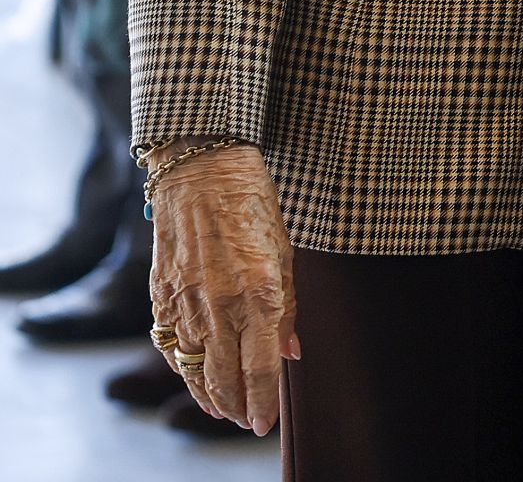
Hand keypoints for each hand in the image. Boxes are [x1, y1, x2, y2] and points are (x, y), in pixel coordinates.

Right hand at [148, 144, 299, 435]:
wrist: (200, 166)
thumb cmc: (251, 200)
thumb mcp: (285, 248)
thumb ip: (287, 305)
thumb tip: (292, 352)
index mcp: (259, 292)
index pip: (262, 368)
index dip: (264, 402)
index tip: (265, 424)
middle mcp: (221, 304)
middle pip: (226, 379)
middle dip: (239, 407)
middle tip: (248, 421)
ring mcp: (187, 302)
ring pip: (195, 369)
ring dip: (209, 396)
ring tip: (224, 410)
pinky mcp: (162, 295)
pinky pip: (171, 346)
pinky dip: (183, 368)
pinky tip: (194, 377)